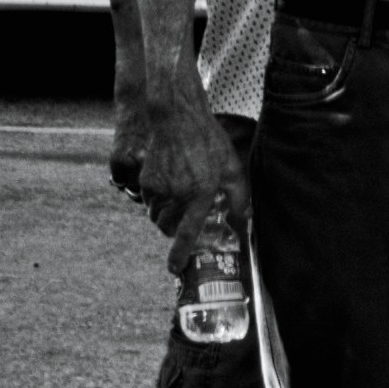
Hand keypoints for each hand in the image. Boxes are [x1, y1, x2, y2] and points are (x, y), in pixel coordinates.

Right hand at [112, 91, 237, 241]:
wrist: (177, 119)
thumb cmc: (208, 142)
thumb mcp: (232, 168)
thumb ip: (239, 198)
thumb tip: (242, 222)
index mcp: (199, 194)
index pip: (187, 234)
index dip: (180, 255)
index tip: (175, 269)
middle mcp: (176, 195)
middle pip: (167, 228)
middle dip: (175, 231)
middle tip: (186, 221)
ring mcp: (158, 188)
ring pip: (156, 216)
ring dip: (166, 216)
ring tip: (180, 200)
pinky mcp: (146, 180)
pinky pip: (148, 202)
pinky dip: (157, 201)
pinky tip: (170, 186)